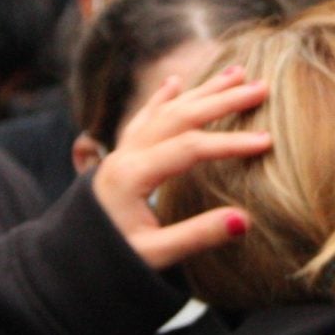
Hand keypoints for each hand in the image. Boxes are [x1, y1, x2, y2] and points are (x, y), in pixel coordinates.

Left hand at [91, 65, 271, 268]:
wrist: (68, 262)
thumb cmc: (111, 261)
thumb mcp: (155, 256)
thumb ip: (197, 236)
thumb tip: (244, 220)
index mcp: (133, 175)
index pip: (190, 148)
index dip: (230, 142)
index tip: (267, 141)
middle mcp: (126, 154)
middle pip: (180, 116)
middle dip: (223, 101)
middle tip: (261, 88)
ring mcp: (121, 151)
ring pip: (166, 110)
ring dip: (203, 91)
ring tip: (237, 72)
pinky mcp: (120, 156)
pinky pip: (144, 117)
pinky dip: (162, 98)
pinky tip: (175, 81)